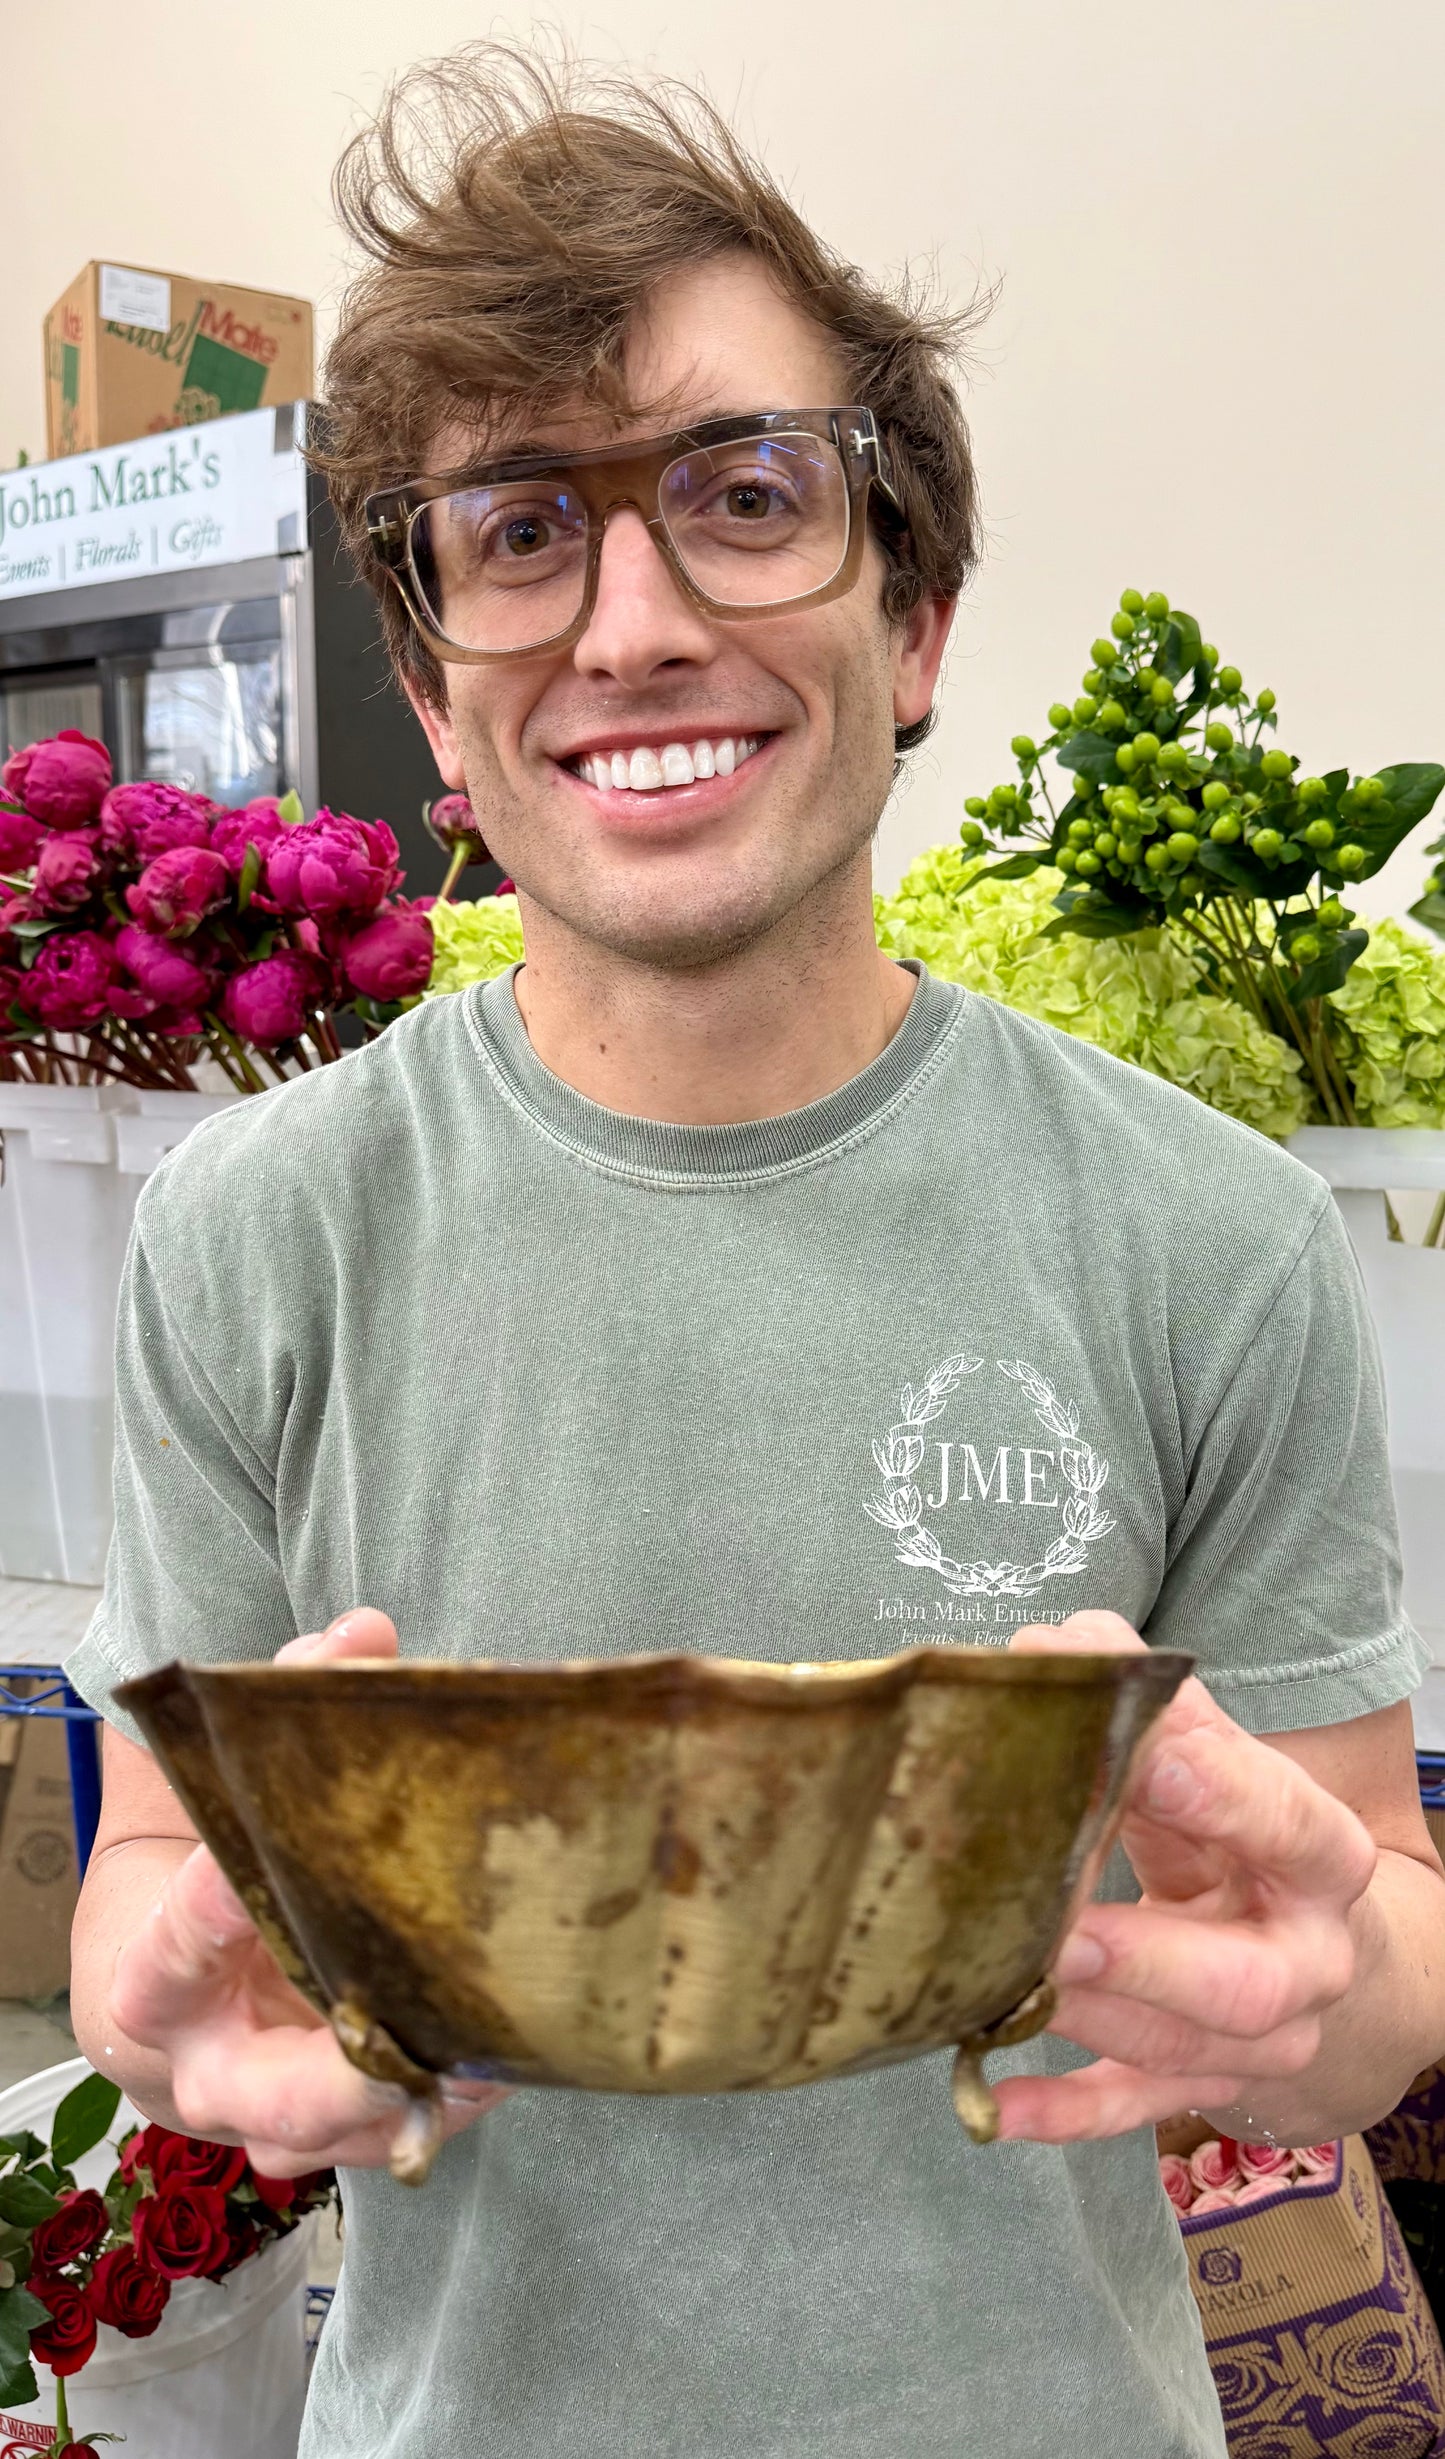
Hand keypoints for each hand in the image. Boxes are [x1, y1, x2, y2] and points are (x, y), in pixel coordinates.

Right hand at [110, 1609, 509, 2174]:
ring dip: (426, 2095)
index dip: (205, 1915)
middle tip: (409, 2048)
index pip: (172, 1952)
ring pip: (349, 2133)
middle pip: (272, 2096)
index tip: (239, 1878)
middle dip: (348, 2077)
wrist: (184, 1984)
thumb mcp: (226, 1794)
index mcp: (156, 1980)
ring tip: (494, 2049)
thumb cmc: (216, 1873)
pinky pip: (398, 2130)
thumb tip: (362, 1634)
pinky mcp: (336, 2131)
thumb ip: (287, 1704)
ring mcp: (275, 2116)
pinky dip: (456, 2096)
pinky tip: (510, 2053)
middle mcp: (210, 2068)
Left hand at [993, 1612, 1376, 2141]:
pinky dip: (1063, 2109)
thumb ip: (1149, 1700)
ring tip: (1001, 1981)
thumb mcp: (1215, 1757)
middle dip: (1147, 1959)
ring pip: (1176, 2052)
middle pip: (1245, 1982)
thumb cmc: (1237, 1827)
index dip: (1223, 1793)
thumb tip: (1054, 1649)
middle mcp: (1306, 1963)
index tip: (1147, 1756)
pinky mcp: (1199, 2088)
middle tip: (1057, 1927)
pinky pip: (1132, 2109)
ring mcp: (1259, 2043)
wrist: (1298, 1934)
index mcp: (1319, 1858)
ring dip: (1085, 2019)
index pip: (1289, 1824)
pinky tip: (993, 2102)